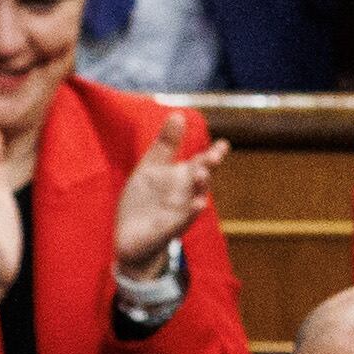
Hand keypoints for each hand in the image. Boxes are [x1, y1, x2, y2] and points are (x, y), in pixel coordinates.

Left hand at [109, 109, 222, 282]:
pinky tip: (198, 204)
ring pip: (196, 198)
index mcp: (181, 177)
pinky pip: (183, 220)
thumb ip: (165, 145)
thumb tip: (179, 115)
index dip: (213, 153)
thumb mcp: (150, 168)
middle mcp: (185, 194)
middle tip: (215, 155)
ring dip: (200, 187)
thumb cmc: (143, 203)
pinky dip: (191, 212)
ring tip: (201, 174)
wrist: (129, 239)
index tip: (223, 144)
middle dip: (209, 167)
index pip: (201, 161)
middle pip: (202, 178)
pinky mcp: (169, 229)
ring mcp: (179, 213)